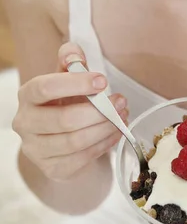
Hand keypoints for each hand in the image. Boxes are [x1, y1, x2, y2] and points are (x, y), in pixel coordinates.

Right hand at [12, 42, 128, 181]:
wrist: (60, 133)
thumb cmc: (65, 99)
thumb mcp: (67, 75)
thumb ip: (71, 60)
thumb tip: (74, 54)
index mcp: (27, 95)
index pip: (45, 88)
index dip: (76, 84)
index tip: (103, 81)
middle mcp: (25, 124)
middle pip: (64, 120)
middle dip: (99, 111)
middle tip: (122, 102)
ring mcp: (36, 150)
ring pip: (75, 142)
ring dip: (105, 128)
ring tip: (122, 116)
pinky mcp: (53, 169)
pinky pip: (82, 158)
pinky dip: (104, 144)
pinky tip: (116, 132)